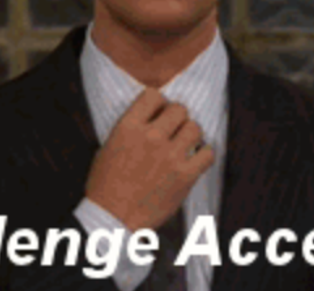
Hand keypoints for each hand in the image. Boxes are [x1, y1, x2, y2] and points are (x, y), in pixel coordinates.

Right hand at [84, 87, 214, 231]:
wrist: (112, 218)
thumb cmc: (105, 185)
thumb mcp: (108, 147)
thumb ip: (131, 128)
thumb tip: (152, 118)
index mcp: (128, 127)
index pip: (154, 95)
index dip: (158, 104)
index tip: (158, 115)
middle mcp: (151, 137)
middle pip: (179, 109)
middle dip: (176, 119)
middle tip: (172, 132)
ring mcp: (169, 156)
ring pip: (195, 127)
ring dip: (190, 135)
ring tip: (184, 145)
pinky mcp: (184, 176)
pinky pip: (207, 154)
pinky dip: (204, 155)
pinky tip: (195, 160)